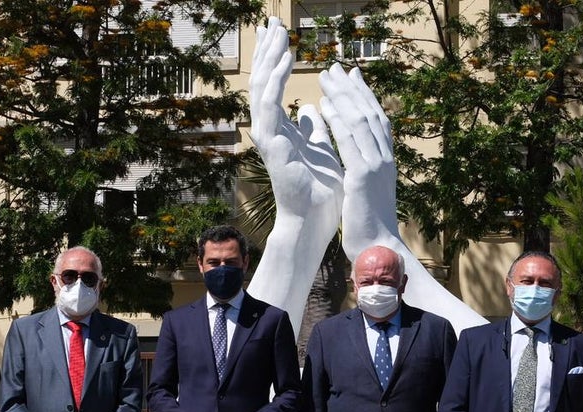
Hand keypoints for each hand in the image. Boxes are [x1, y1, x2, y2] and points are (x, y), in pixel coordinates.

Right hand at [250, 19, 343, 224]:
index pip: (273, 86)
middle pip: (263, 81)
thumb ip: (313, 127)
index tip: (279, 33)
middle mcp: (269, 129)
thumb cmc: (319, 189)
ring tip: (278, 32)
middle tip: (271, 22)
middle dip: (267, 50)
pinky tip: (286, 57)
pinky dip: (277, 78)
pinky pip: (270, 102)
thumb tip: (313, 107)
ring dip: (270, 57)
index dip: (275, 59)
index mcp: (281, 129)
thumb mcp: (320, 147)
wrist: (315, 218)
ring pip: (262, 87)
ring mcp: (267, 136)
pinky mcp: (271, 142)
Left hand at [318, 64, 397, 255]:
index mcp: (385, 162)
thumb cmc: (370, 225)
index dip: (364, 97)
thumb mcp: (365, 191)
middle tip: (336, 68)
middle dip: (352, 89)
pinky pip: (349, 141)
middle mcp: (385, 158)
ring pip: (360, 121)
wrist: (378, 249)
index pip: (377, 120)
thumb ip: (361, 171)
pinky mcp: (363, 176)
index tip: (352, 78)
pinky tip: (325, 105)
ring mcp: (376, 165)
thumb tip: (355, 161)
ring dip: (342, 96)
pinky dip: (338, 120)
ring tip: (326, 78)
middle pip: (370, 113)